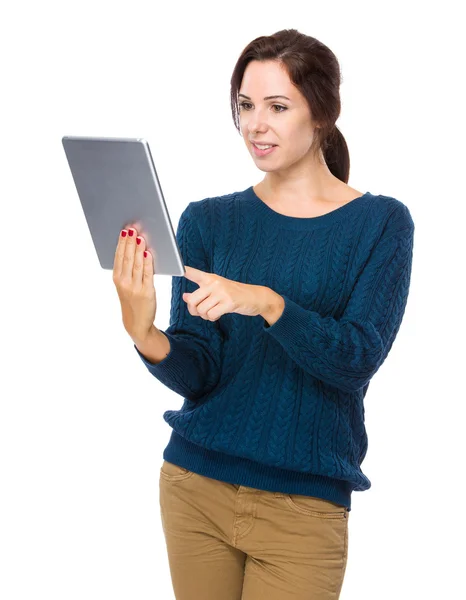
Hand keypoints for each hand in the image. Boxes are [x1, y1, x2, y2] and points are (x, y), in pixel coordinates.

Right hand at [112, 225, 155, 341]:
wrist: (137, 323)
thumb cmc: (132, 300)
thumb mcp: (125, 285)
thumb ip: (127, 269)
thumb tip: (134, 248)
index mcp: (117, 279)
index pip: (119, 257)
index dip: (122, 243)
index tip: (124, 231)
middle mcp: (124, 282)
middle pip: (127, 258)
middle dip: (130, 242)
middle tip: (133, 229)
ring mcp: (135, 287)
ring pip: (137, 264)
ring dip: (139, 250)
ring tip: (141, 237)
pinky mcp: (146, 292)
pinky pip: (147, 274)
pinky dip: (148, 263)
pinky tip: (148, 253)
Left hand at [182, 266, 267, 321]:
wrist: (255, 297)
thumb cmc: (233, 294)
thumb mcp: (216, 290)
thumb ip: (200, 293)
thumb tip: (185, 297)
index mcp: (210, 278)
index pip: (192, 273)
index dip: (182, 270)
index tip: (175, 267)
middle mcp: (215, 283)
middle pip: (193, 300)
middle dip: (194, 310)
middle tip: (202, 311)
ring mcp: (222, 292)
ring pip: (201, 310)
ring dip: (205, 316)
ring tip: (212, 312)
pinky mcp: (229, 302)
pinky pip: (211, 315)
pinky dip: (212, 318)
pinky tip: (218, 315)